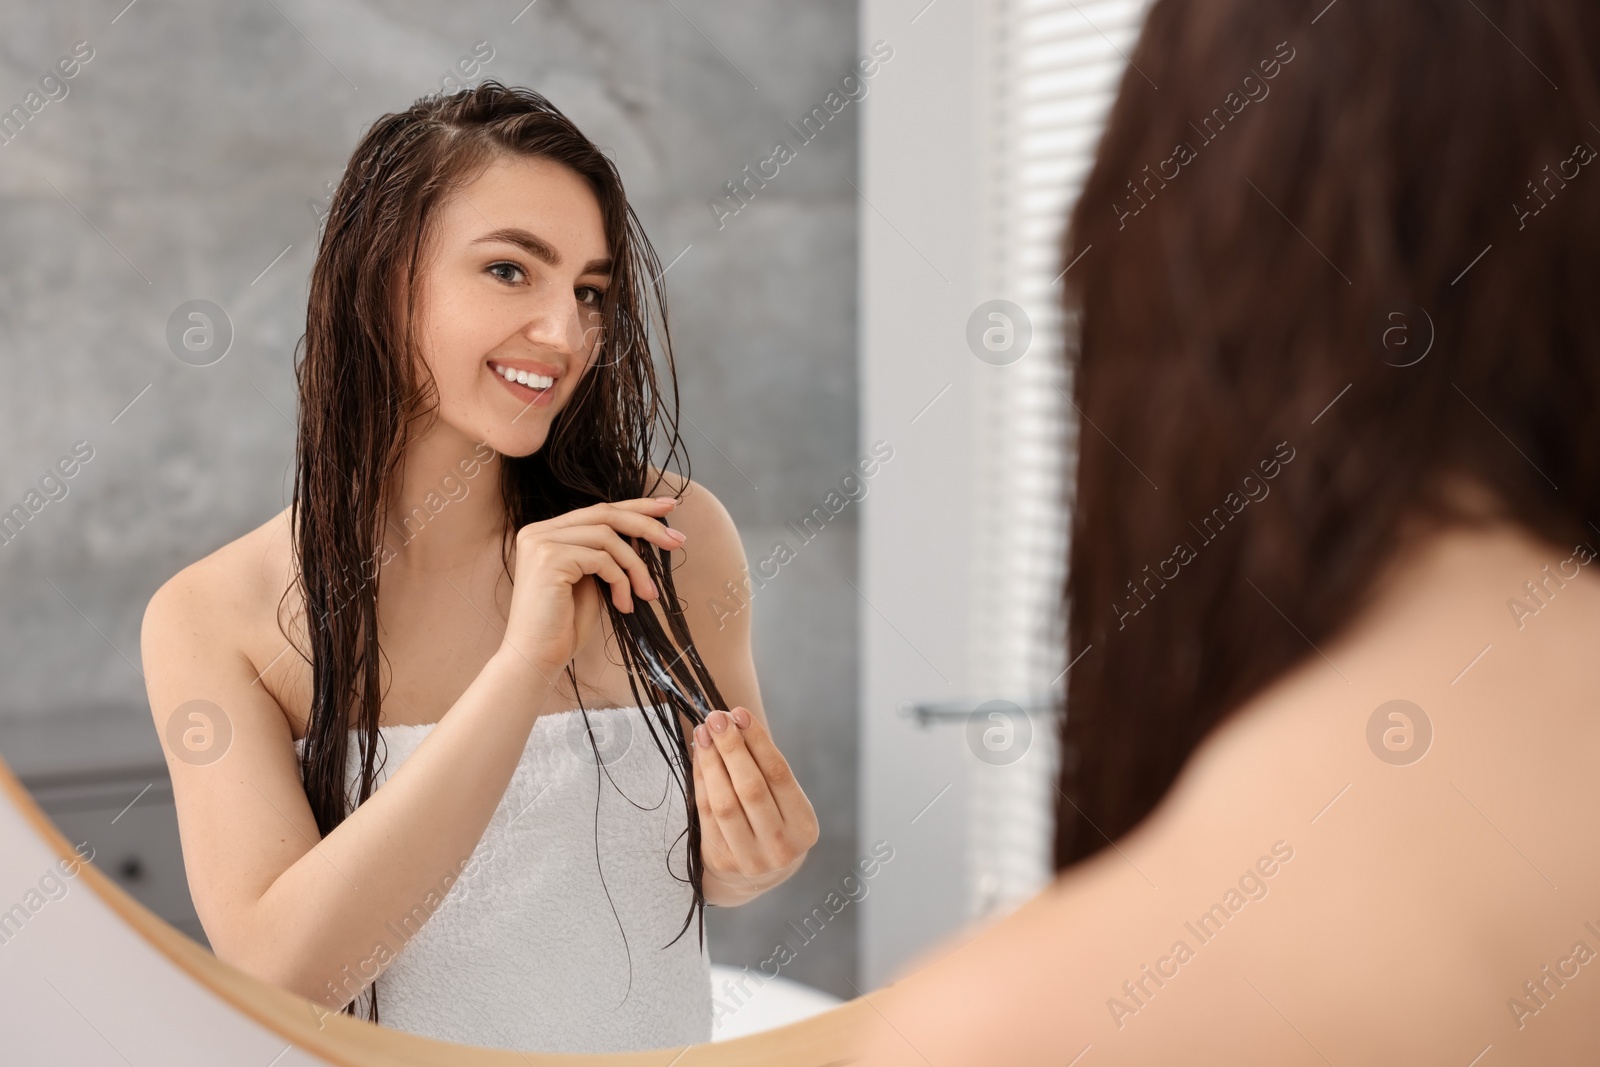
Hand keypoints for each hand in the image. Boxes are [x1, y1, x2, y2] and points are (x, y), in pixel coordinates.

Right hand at [499, 496, 687, 680]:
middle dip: (646, 525)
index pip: (598, 511)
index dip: (635, 506)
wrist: (536, 658)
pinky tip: (624, 606)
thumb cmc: (564, 626)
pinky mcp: (549, 558)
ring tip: (648, 594)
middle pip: (604, 514)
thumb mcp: (592, 581)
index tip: (668, 506)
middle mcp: (539, 531)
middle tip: (678, 540)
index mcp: (547, 533)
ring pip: (607, 538)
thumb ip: (608, 555)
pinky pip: (602, 560)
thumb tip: (642, 535)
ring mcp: (541, 542)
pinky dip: (621, 581)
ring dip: (635, 567)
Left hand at [692, 707, 818, 902]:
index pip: (779, 775)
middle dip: (731, 747)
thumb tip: (734, 721)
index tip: (740, 713)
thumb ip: (765, 768)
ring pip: (725, 802)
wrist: (756, 876)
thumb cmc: (771, 823)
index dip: (758, 742)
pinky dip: (701, 781)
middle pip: (750, 788)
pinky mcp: (721, 863)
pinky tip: (698, 758)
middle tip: (715, 717)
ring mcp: (750, 859)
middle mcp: (780, 847)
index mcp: (804, 827)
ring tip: (703, 733)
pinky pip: (706, 814)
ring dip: (711, 762)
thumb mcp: (783, 802)